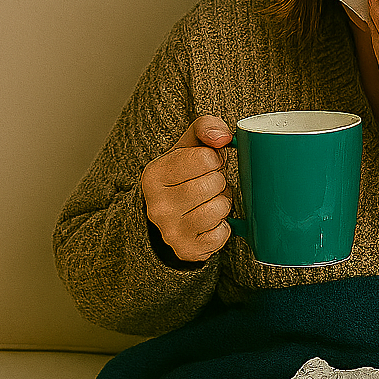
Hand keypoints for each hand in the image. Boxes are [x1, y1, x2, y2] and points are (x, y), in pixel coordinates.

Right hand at [141, 115, 234, 263]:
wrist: (167, 217)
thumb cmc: (183, 176)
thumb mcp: (189, 146)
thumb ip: (206, 128)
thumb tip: (222, 137)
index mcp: (154, 174)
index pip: (206, 158)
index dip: (214, 159)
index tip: (206, 164)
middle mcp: (157, 205)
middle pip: (214, 184)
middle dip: (219, 182)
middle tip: (208, 185)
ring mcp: (171, 230)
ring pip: (220, 208)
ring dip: (222, 203)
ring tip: (209, 201)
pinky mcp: (187, 250)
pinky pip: (223, 233)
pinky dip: (224, 226)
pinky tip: (210, 222)